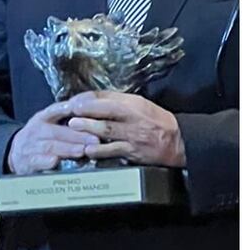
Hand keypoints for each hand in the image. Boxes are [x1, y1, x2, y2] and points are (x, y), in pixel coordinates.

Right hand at [7, 101, 100, 173]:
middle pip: (56, 132)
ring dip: (66, 149)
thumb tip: (95, 118)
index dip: (65, 109)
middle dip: (76, 136)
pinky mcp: (28, 161)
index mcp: (42, 119)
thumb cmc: (39, 138)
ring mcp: (31, 146)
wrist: (15, 153)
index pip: (53, 111)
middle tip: (94, 140)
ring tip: (81, 151)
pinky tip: (54, 161)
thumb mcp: (48, 124)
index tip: (78, 109)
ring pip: (49, 146)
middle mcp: (36, 131)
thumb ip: (66, 121)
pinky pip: (36, 161)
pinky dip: (45, 161)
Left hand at [67, 91, 184, 166]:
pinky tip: (88, 150)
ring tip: (74, 128)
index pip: (108, 100)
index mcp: (133, 105)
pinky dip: (100, 151)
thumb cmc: (155, 120)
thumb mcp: (137, 104)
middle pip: (107, 114)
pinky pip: (114, 151)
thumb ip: (113, 100)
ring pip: (108, 132)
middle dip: (87, 114)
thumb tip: (87, 97)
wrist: (179, 142)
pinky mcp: (133, 152)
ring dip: (89, 130)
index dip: (89, 102)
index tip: (73, 103)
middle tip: (70, 115)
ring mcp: (133, 137)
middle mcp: (133, 119)